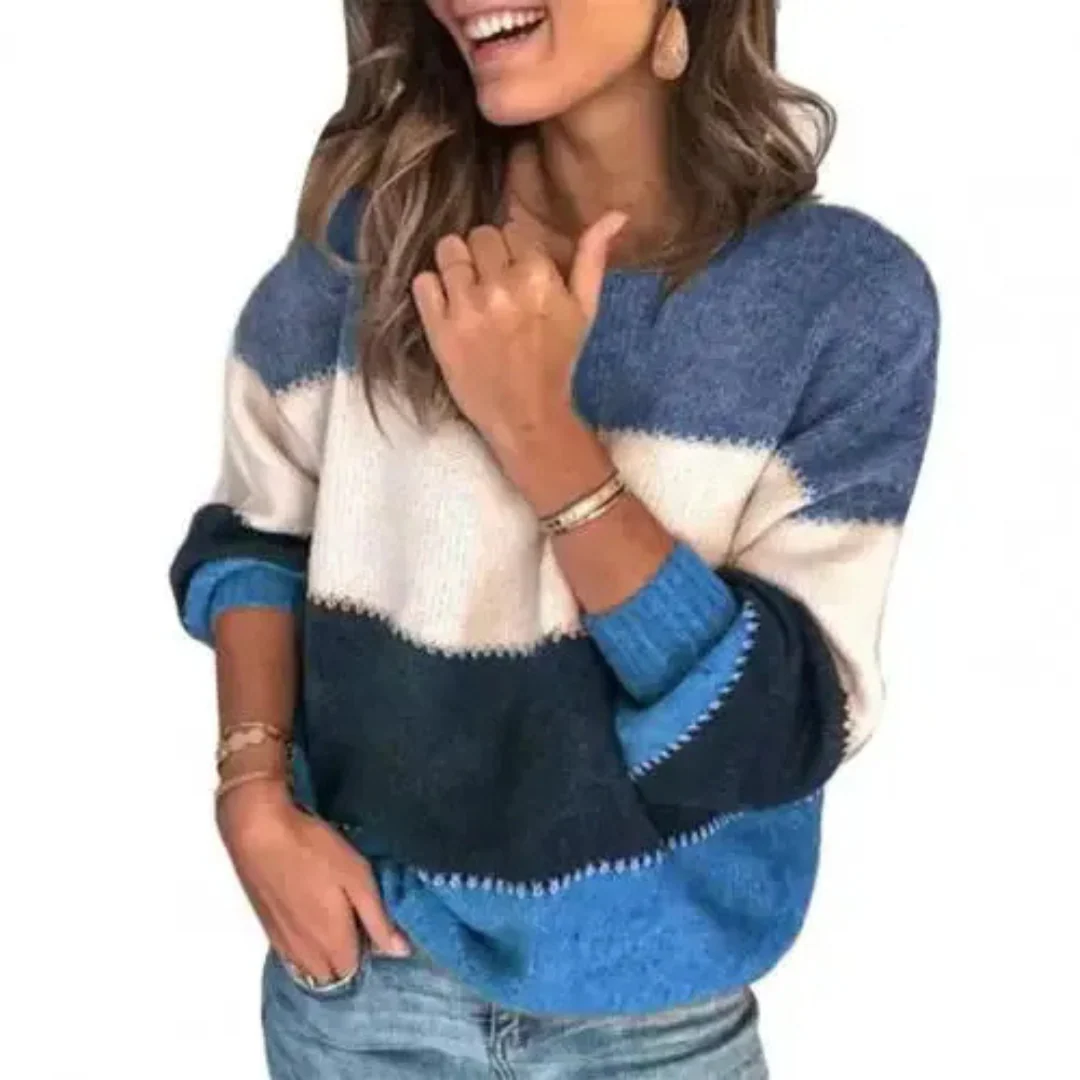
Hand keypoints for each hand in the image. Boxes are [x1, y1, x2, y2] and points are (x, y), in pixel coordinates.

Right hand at [216, 778, 410, 983]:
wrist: (258, 832)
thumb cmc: (314, 851)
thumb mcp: (358, 878)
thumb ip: (378, 920)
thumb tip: (401, 952)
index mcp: (331, 943)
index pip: (354, 970)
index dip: (366, 950)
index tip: (370, 922)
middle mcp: (305, 953)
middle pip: (330, 975)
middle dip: (345, 958)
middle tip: (353, 918)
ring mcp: (281, 942)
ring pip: (308, 967)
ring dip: (323, 954)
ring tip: (331, 916)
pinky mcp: (265, 927)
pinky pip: (290, 954)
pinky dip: (303, 946)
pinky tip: (308, 914)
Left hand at [410, 212, 627, 461]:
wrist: (527, 415)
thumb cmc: (557, 360)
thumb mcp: (584, 309)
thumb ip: (593, 258)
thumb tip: (615, 214)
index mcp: (538, 276)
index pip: (512, 230)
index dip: (513, 251)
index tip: (516, 275)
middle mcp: (500, 286)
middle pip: (479, 235)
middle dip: (485, 254)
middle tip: (492, 284)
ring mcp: (466, 307)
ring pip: (448, 250)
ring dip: (456, 264)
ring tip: (467, 289)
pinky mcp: (439, 328)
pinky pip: (422, 282)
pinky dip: (432, 288)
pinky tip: (447, 305)